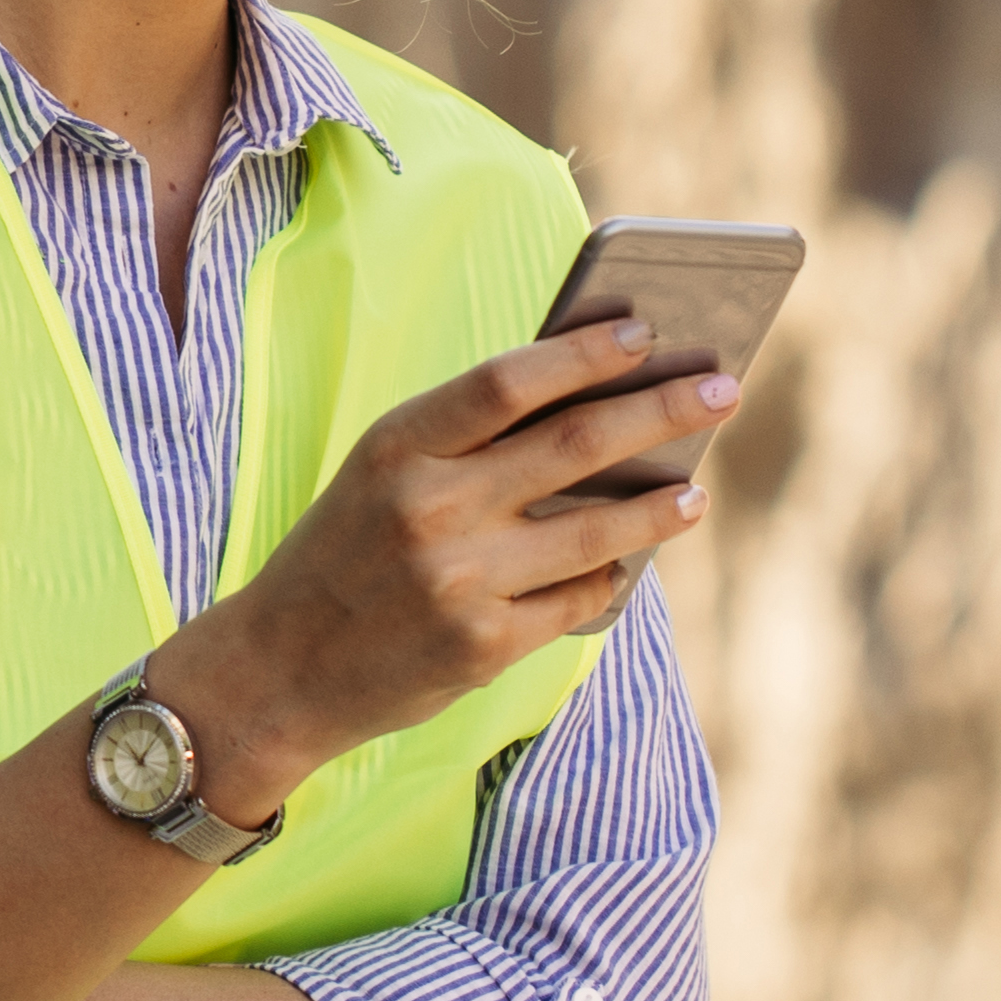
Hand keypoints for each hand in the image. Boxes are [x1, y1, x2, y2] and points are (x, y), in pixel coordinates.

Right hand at [166, 318, 715, 806]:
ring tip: (695, 489)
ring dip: (661, 505)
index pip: (508, 379)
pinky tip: (632, 559)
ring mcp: (459, 581)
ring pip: (597, 530)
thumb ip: (467, 441)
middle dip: (663, 411)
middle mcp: (428, 508)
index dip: (584, 351)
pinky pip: (578, 599)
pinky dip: (611, 575)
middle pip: (575, 444)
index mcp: (396, 446)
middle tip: (723, 388)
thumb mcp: (380, 475)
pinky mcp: (483, 647)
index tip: (646, 329)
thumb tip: (596, 408)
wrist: (276, 671)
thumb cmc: (343, 555)